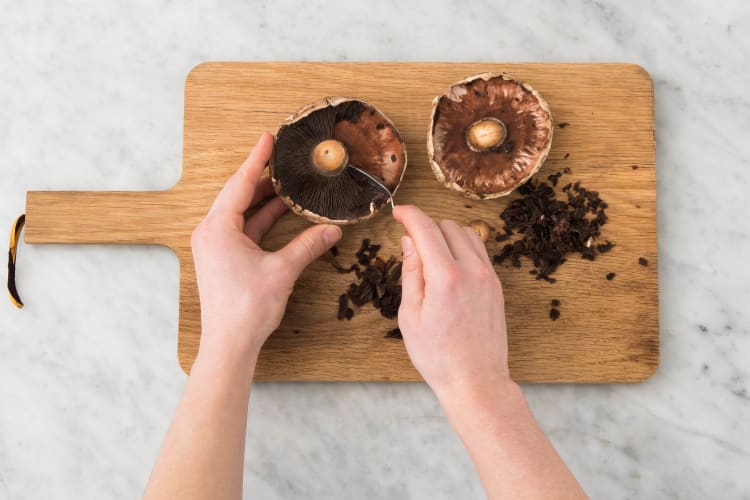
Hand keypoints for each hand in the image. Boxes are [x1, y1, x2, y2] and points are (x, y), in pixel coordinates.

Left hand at [191, 132, 341, 368]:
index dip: (257, 159)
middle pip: (238, 195)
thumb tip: (332, 229)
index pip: (240, 183)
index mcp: (218, 227)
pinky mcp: (222, 258)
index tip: (268, 138)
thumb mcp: (282, 270)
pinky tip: (281, 213)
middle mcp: (211, 232)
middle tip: (283, 159)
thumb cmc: (246, 309)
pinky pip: (243, 229)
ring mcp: (215, 246)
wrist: (229, 344)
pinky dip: (261, 220)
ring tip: (287, 184)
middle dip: (262, 178)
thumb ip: (308, 245)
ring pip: (242, 213)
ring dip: (264, 201)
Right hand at [393, 205, 508, 396]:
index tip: (397, 212)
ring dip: (445, 235)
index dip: (409, 214)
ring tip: (429, 255)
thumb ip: (411, 272)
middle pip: (447, 226)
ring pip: (467, 234)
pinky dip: (462, 248)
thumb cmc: (438, 356)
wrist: (476, 381)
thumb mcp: (410, 315)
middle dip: (426, 227)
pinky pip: (479, 251)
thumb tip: (409, 242)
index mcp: (446, 278)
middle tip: (410, 243)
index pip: (426, 228)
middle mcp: (472, 271)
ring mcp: (489, 277)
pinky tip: (448, 266)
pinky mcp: (497, 285)